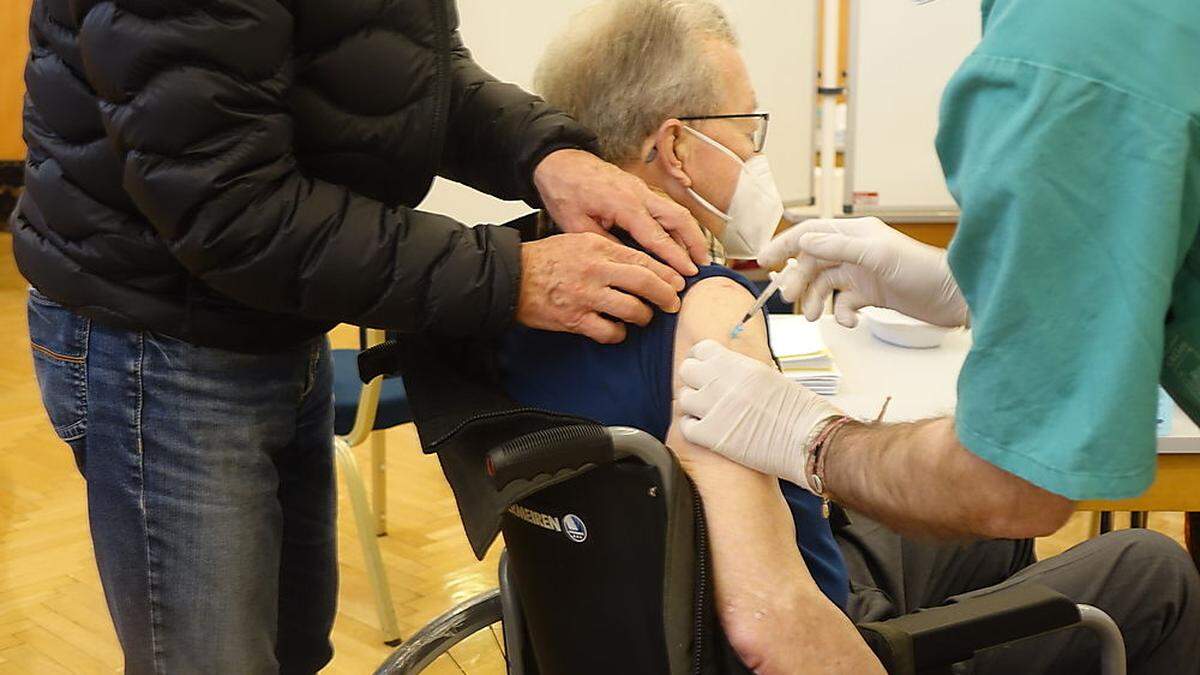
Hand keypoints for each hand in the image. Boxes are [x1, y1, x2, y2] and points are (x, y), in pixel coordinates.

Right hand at [517, 232, 683, 343]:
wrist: (511, 276)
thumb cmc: (544, 259)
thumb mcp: (578, 241)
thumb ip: (608, 250)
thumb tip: (638, 263)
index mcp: (598, 248)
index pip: (643, 260)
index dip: (666, 273)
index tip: (678, 282)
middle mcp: (596, 270)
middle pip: (645, 283)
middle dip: (666, 296)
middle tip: (673, 304)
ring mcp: (586, 296)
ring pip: (632, 310)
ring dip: (643, 317)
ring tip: (643, 317)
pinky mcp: (575, 319)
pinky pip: (610, 332)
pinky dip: (618, 334)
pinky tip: (617, 331)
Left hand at [533, 149, 709, 275]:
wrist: (559, 162)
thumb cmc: (564, 191)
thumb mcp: (576, 224)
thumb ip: (605, 243)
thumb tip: (628, 263)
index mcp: (624, 204)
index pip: (657, 236)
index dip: (675, 257)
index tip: (689, 274)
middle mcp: (639, 194)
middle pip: (679, 217)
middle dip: (695, 242)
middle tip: (704, 266)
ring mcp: (642, 189)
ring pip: (676, 210)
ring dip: (690, 233)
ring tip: (698, 257)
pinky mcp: (639, 189)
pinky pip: (665, 207)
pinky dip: (677, 225)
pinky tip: (680, 241)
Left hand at [677, 339, 841, 488]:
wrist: (808, 439)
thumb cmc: (799, 411)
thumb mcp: (769, 376)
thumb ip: (743, 371)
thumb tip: (728, 370)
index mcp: (738, 365)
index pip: (702, 350)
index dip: (703, 360)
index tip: (707, 369)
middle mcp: (722, 382)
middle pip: (687, 371)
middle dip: (695, 380)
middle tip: (706, 392)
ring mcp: (714, 408)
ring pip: (684, 398)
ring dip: (694, 405)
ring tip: (710, 413)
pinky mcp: (710, 435)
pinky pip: (686, 426)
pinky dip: (694, 428)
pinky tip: (709, 430)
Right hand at [759, 217, 968, 327]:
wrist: (954, 297)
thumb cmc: (921, 270)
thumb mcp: (876, 256)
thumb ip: (838, 248)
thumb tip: (803, 242)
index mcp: (855, 234)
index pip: (810, 234)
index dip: (785, 245)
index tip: (764, 262)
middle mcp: (855, 251)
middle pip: (813, 262)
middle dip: (799, 280)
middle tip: (789, 299)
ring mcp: (863, 273)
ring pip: (826, 285)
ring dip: (817, 301)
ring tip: (815, 317)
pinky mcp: (872, 294)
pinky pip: (845, 303)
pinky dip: (843, 314)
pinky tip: (852, 321)